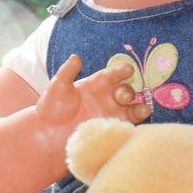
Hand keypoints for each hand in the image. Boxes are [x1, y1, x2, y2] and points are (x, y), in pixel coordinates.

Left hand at [34, 53, 151, 131]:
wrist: (47, 134)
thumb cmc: (52, 107)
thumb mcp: (58, 87)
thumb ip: (67, 73)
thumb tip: (75, 57)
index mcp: (96, 84)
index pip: (111, 76)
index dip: (120, 72)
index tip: (128, 69)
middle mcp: (108, 98)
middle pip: (124, 92)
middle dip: (127, 92)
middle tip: (123, 96)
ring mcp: (111, 115)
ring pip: (132, 109)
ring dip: (139, 109)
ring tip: (144, 110)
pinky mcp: (112, 131)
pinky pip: (127, 128)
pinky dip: (134, 127)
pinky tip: (137, 127)